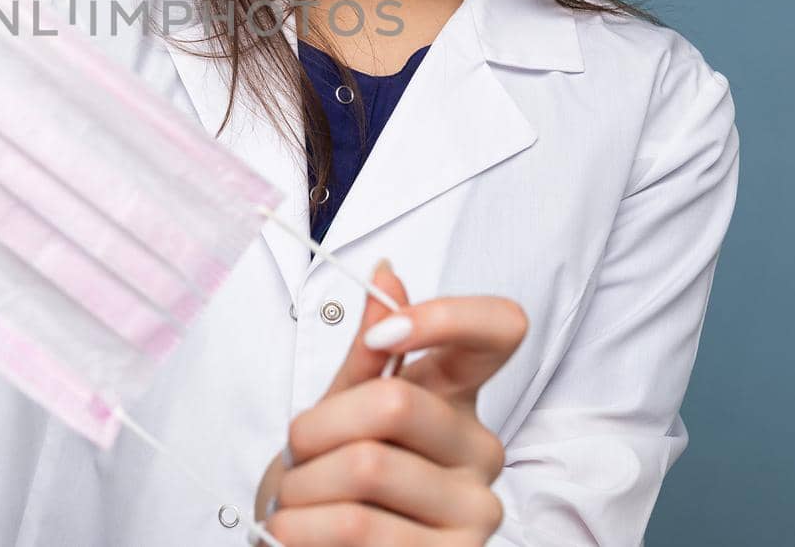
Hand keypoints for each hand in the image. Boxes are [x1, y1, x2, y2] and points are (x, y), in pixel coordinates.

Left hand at [252, 261, 527, 544]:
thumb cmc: (329, 476)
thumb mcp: (342, 405)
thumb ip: (367, 348)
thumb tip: (386, 272)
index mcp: (460, 398)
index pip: (501, 329)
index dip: (446, 318)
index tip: (383, 334)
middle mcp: (483, 450)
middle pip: (396, 403)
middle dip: (315, 428)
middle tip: (294, 452)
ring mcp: (477, 511)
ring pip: (367, 467)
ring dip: (302, 485)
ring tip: (293, 500)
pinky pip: (358, 526)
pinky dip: (303, 527)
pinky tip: (297, 532)